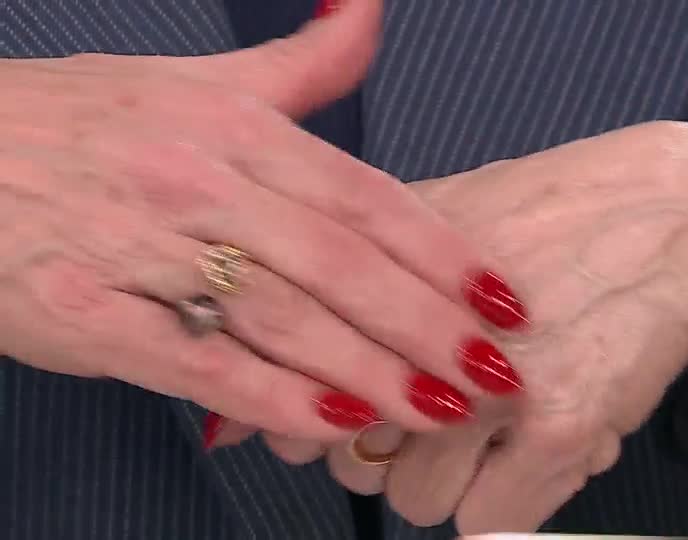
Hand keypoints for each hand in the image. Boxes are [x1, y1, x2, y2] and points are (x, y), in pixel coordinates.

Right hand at [0, 0, 527, 446]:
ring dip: (371, 371)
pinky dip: (272, 397)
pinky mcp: (87, 315)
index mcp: (233, 126)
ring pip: (282, 317)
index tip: (503, 299)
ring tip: (440, 408)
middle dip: (427, 325)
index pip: (364, 195)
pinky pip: (197, 365)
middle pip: (338, 262)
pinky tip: (336, 422)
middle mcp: (197, 182)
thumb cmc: (81, 122)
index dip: (441, 251)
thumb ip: (299, 63)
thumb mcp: (193, 77)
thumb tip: (366, 8)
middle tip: (496, 373)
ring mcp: (140, 250)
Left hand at [328, 121, 687, 533]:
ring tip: (506, 425)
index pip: (302, 403)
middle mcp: (416, 342)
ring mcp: (485, 390)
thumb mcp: (432, 226)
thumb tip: (282, 391)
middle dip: (397, 451)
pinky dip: (513, 493)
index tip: (368, 412)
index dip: (335, 419)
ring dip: (458, 478)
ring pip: (415, 503)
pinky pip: (486, 522)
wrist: (667, 218)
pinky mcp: (555, 428)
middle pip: (352, 465)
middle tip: (452, 411)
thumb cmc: (551, 223)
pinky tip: (546, 438)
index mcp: (376, 289)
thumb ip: (356, 299)